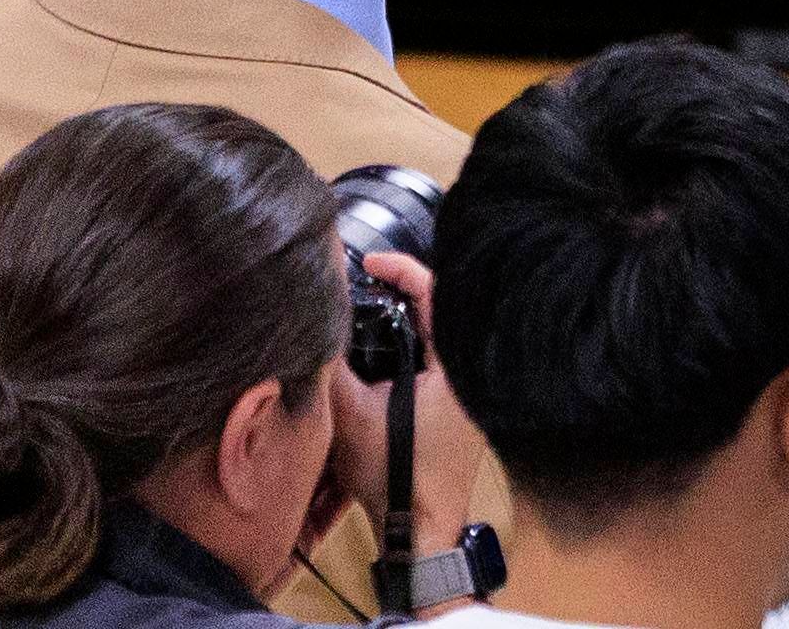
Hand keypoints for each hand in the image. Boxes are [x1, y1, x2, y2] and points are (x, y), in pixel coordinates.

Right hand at [312, 255, 483, 554]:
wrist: (420, 526)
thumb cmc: (394, 474)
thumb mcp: (351, 415)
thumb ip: (335, 368)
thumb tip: (316, 330)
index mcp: (456, 365)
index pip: (436, 293)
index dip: (402, 269)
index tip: (371, 263)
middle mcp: (472, 371)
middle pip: (442, 309)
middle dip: (405, 288)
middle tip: (371, 279)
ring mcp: (471, 389)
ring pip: (441, 334)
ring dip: (409, 318)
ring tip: (374, 305)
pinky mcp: (463, 405)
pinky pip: (441, 358)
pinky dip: (415, 344)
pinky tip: (387, 347)